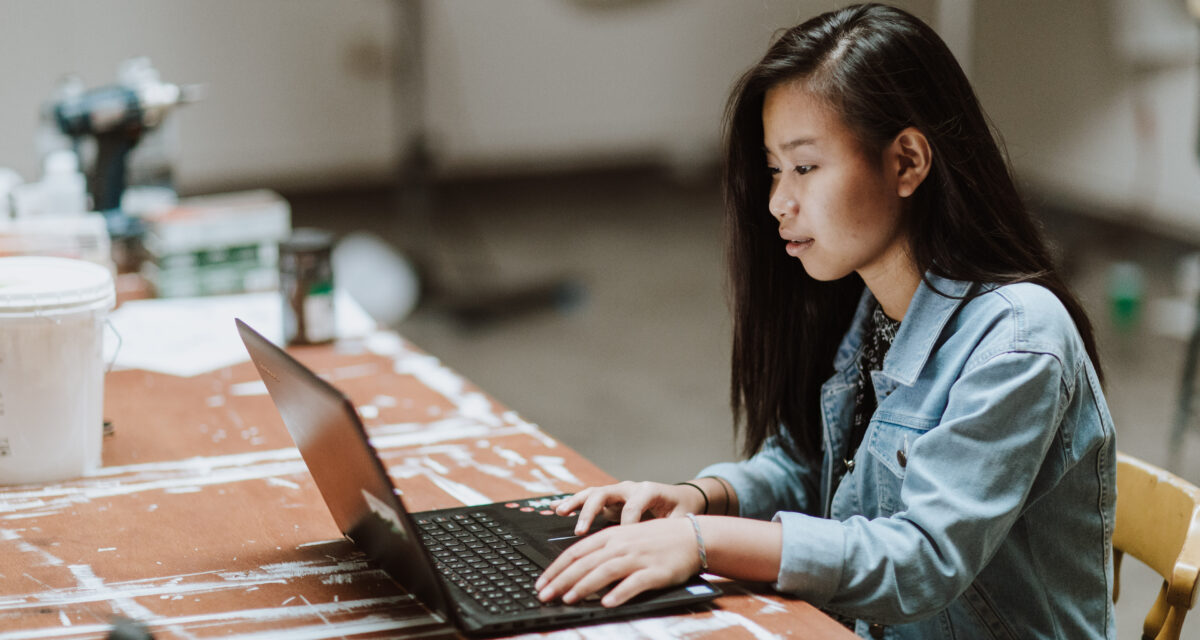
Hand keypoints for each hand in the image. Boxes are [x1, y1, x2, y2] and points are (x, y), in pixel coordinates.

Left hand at [535, 516, 701, 606]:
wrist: (692, 536)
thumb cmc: (656, 540)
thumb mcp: (625, 538)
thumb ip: (602, 552)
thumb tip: (576, 572)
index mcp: (611, 536)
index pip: (575, 552)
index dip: (555, 568)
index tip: (540, 583)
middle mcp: (621, 545)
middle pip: (584, 562)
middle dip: (561, 580)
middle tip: (544, 596)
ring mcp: (638, 557)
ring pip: (604, 571)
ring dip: (584, 586)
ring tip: (567, 599)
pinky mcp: (655, 572)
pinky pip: (635, 583)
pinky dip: (620, 593)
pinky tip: (607, 603)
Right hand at [553, 481, 706, 534]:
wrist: (680, 497)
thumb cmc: (680, 510)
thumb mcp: (680, 519)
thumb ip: (669, 528)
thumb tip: (661, 541)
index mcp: (647, 490)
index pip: (633, 506)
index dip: (627, 523)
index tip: (623, 541)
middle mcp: (628, 488)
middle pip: (604, 494)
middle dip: (590, 511)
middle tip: (581, 529)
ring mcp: (617, 492)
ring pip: (592, 494)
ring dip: (575, 504)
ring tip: (560, 513)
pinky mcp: (609, 500)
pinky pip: (587, 499)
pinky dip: (572, 503)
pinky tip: (554, 509)